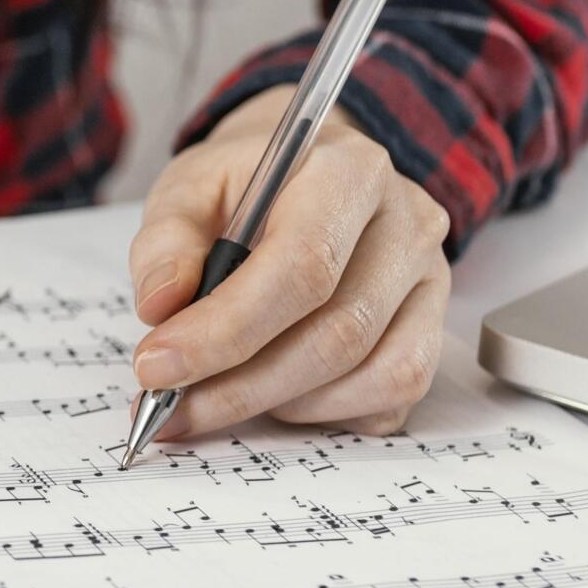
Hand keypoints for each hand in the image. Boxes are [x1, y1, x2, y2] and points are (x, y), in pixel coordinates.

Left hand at [126, 88, 452, 440]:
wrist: (302, 177)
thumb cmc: (244, 186)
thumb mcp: (189, 188)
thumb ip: (166, 242)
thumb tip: (161, 306)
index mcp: (349, 173)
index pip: (302, 267)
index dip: (225, 330)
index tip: (156, 366)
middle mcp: (407, 226)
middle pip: (338, 333)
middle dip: (240, 385)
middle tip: (169, 407)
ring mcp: (430, 282)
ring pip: (368, 376)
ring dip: (277, 404)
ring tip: (210, 398)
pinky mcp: (431, 330)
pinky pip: (389, 400)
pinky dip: (322, 414)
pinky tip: (271, 394)